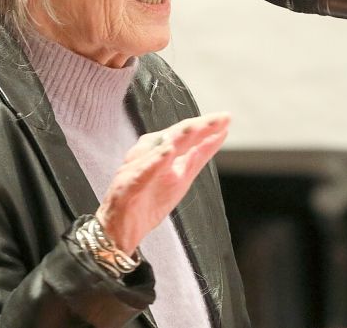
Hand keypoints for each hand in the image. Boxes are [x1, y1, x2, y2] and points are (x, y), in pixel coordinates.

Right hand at [96, 112, 230, 253]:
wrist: (119, 228)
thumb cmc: (146, 202)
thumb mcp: (176, 180)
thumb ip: (191, 160)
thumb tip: (210, 143)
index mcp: (167, 158)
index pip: (190, 138)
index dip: (208, 128)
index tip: (227, 118)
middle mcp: (155, 159)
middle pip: (179, 137)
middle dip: (200, 126)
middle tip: (222, 117)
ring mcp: (141, 169)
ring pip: (161, 149)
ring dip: (180, 137)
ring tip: (197, 126)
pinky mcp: (129, 184)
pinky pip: (144, 171)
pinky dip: (156, 161)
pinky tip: (167, 153)